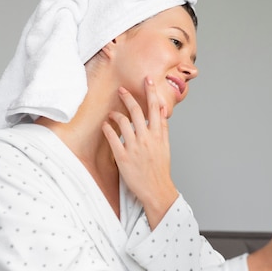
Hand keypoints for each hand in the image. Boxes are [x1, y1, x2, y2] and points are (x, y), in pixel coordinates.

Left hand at [102, 78, 177, 228]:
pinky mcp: (123, 157)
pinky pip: (112, 138)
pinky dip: (107, 129)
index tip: (147, 80)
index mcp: (158, 135)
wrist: (157, 190)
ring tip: (111, 113)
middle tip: (121, 89)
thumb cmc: (160, 169)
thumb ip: (162, 128)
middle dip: (128, 97)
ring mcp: (135, 147)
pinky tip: (105, 126)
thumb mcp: (165, 146)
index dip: (151, 92)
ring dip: (115, 114)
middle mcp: (147, 138)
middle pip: (137, 111)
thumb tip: (161, 111)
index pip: (155, 108)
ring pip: (123, 122)